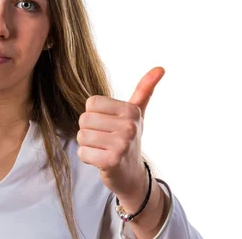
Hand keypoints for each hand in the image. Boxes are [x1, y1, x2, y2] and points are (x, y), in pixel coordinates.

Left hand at [77, 67, 164, 197]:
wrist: (132, 174)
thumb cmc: (128, 138)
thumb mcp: (137, 113)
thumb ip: (144, 90)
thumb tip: (160, 67)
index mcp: (131, 110)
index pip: (91, 103)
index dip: (94, 115)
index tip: (108, 125)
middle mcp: (129, 126)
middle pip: (84, 119)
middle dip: (89, 131)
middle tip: (105, 139)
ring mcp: (121, 144)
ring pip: (81, 136)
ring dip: (87, 145)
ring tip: (103, 149)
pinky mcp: (111, 161)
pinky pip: (82, 153)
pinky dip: (88, 158)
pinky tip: (101, 160)